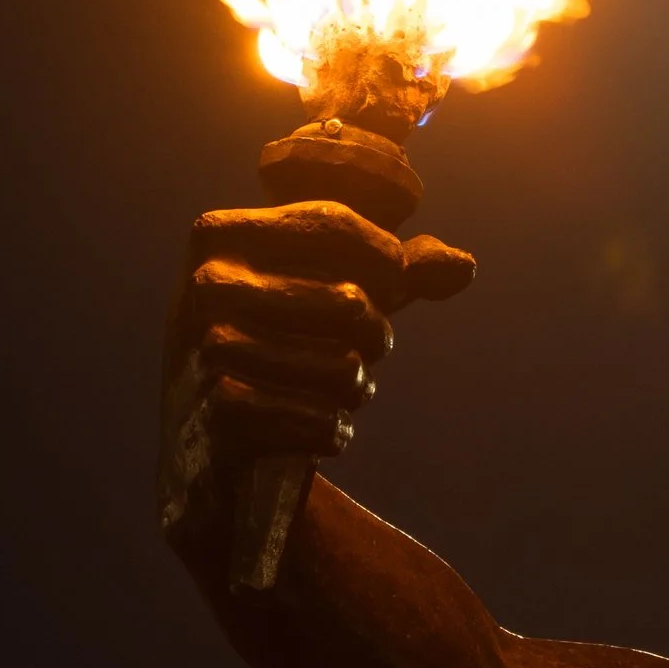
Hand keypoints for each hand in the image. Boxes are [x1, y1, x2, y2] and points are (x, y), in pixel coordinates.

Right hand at [157, 200, 474, 556]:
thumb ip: (399, 271)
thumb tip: (464, 266)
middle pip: (348, 301)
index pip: (334, 225)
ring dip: (356, 388)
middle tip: (359, 350)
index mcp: (219, 235)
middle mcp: (203, 287)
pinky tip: (321, 428)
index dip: (388, 261)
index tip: (392, 283)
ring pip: (341, 367)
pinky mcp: (219, 420)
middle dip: (375, 335)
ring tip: (339, 390)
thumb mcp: (331, 294)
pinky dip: (336, 430)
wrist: (205, 442)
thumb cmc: (280, 346)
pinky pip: (322, 422)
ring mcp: (203, 354)